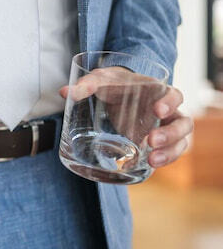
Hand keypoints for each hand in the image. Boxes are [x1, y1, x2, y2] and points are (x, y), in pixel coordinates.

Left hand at [59, 67, 192, 168]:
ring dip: (169, 153)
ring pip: (180, 143)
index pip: (174, 96)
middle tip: (151, 140)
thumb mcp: (101, 80)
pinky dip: (156, 163)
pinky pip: (165, 155)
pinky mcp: (156, 144)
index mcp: (158, 92)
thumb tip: (64, 92)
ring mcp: (164, 129)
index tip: (157, 110)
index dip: (170, 103)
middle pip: (183, 124)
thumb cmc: (115, 84)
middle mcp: (168, 112)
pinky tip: (136, 168)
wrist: (119, 93)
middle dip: (171, 134)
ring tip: (151, 161)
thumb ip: (86, 85)